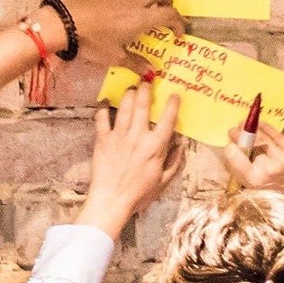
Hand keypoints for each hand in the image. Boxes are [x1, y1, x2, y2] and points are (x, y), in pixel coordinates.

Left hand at [51, 0, 182, 67]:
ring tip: (145, 3)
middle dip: (168, 1)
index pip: (170, 14)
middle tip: (164, 13)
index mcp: (141, 18)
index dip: (179, 24)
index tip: (178, 34)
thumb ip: (135, 63)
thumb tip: (150, 71)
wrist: (66, 23)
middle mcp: (135, 1)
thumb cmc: (93, 42)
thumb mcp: (115, 57)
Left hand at [79, 82, 183, 238]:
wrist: (112, 201)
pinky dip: (102, 108)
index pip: (167, 120)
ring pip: (124, 108)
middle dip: (145, 91)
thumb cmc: (139, 195)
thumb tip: (181, 145)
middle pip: (142, 106)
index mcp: (155, 147)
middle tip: (146, 81)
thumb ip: (174, 162)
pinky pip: (101, 119)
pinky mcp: (102, 140)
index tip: (174, 95)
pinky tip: (104, 101)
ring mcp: (118, 137)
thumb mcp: (163, 182)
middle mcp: (137, 137)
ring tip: (130, 88)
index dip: (172, 105)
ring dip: (128, 95)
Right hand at [220, 127, 283, 234]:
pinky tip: (260, 125)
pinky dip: (268, 129)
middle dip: (239, 136)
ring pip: (264, 139)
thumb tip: (233, 153)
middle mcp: (268, 168)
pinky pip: (278, 136)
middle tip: (233, 131)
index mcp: (254, 180)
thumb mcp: (254, 192)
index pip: (235, 157)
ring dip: (253, 130)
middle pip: (250, 145)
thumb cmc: (276, 201)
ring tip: (244, 125)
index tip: (229, 146)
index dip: (230, 149)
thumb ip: (243, 174)